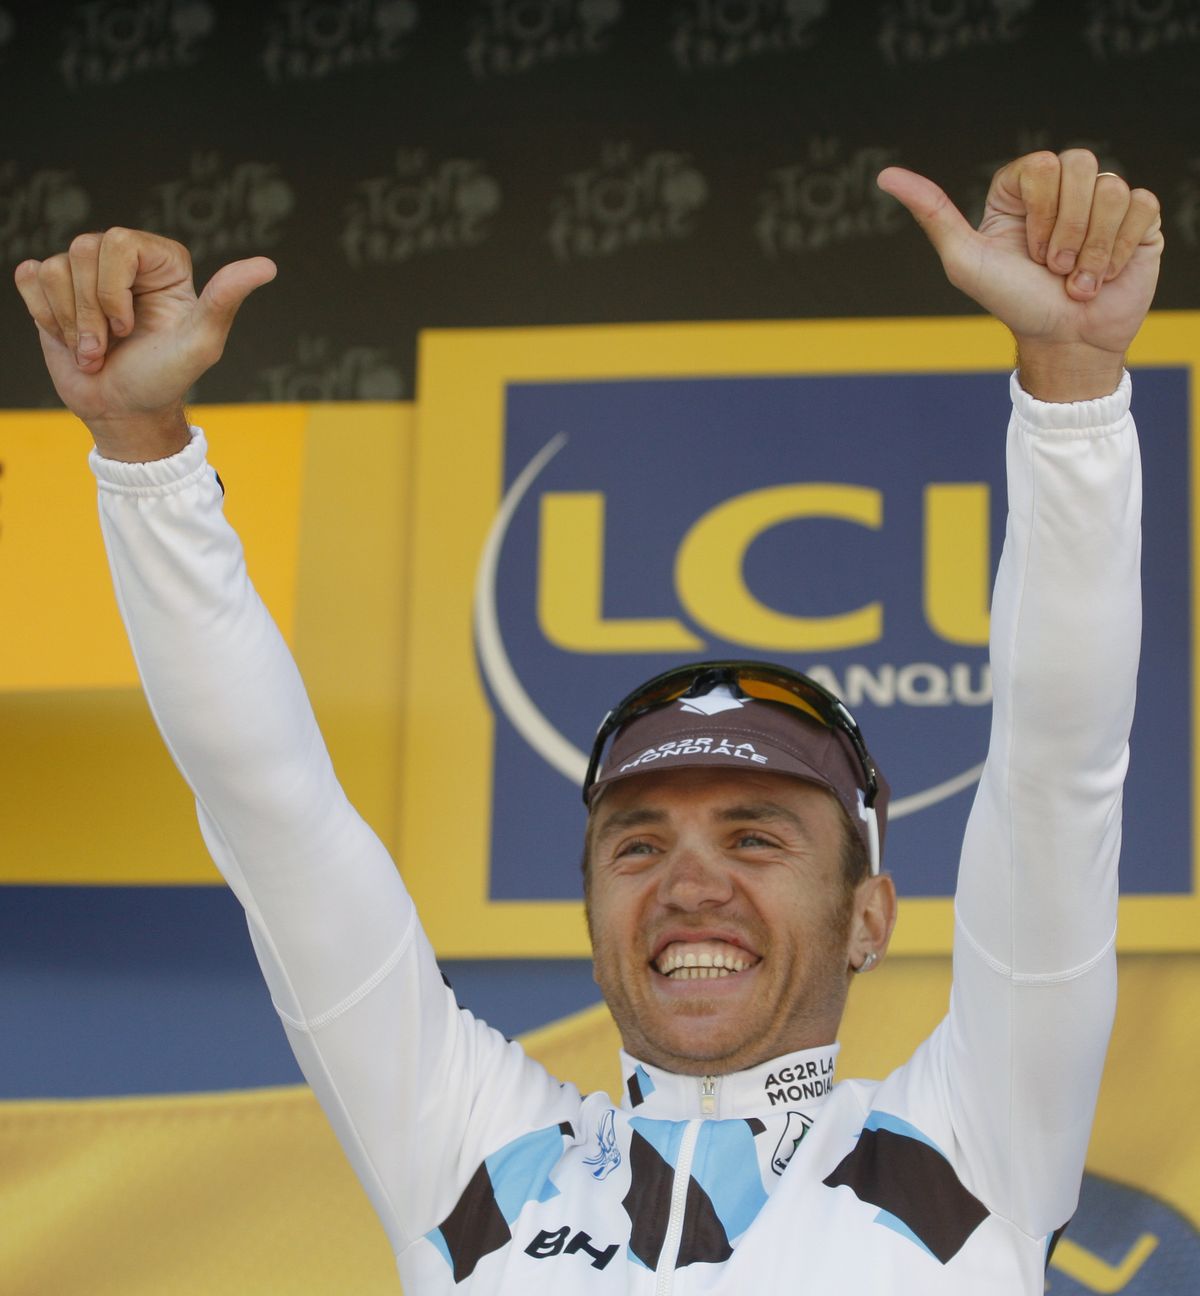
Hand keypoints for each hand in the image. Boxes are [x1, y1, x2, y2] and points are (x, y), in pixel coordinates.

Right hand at [14, 229, 275, 459]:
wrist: (124, 411)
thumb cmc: (166, 378)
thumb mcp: (202, 343)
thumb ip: (226, 299)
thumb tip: (267, 266)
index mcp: (161, 260)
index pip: (117, 241)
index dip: (114, 289)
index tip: (132, 326)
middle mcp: (123, 258)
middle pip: (81, 251)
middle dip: (92, 313)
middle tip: (113, 346)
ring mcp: (86, 273)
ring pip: (54, 268)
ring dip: (72, 323)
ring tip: (95, 350)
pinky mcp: (54, 289)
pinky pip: (31, 278)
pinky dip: (47, 317)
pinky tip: (71, 339)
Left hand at [878, 150, 1162, 399]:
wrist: (1063, 341)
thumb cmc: (1012, 303)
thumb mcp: (964, 260)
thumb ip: (932, 213)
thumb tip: (887, 176)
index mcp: (1023, 190)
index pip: (1042, 164)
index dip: (1041, 211)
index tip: (1029, 253)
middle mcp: (1064, 188)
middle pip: (1081, 165)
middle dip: (1065, 230)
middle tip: (1053, 268)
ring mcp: (1102, 201)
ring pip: (1111, 188)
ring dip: (1092, 248)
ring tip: (1077, 280)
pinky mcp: (1138, 218)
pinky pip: (1140, 206)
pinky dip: (1118, 250)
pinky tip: (1104, 275)